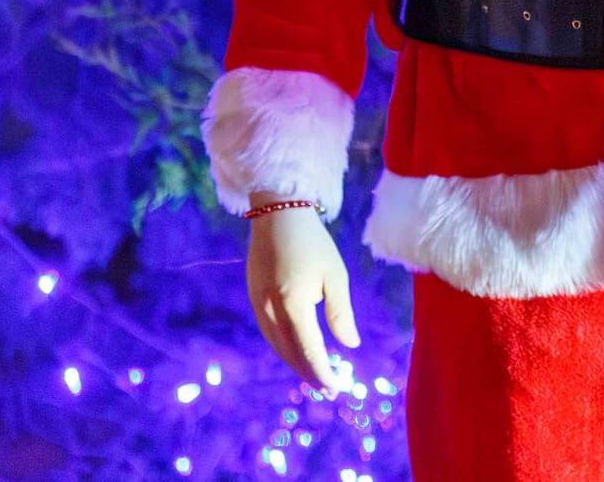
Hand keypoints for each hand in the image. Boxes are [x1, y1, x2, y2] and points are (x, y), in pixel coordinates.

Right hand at [245, 201, 360, 393]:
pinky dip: (283, 348)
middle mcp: (270, 310)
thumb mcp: (335, 275)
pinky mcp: (253, 299)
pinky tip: (296, 352)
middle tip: (329, 389)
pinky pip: (268, 333)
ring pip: (276, 346)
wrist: (278, 214)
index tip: (337, 387)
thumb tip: (350, 345)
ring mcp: (257, 305)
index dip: (323, 373)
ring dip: (295, 364)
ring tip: (315, 376)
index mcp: (293, 304)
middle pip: (290, 354)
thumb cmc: (313, 243)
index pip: (309, 350)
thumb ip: (340, 313)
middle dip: (309, 374)